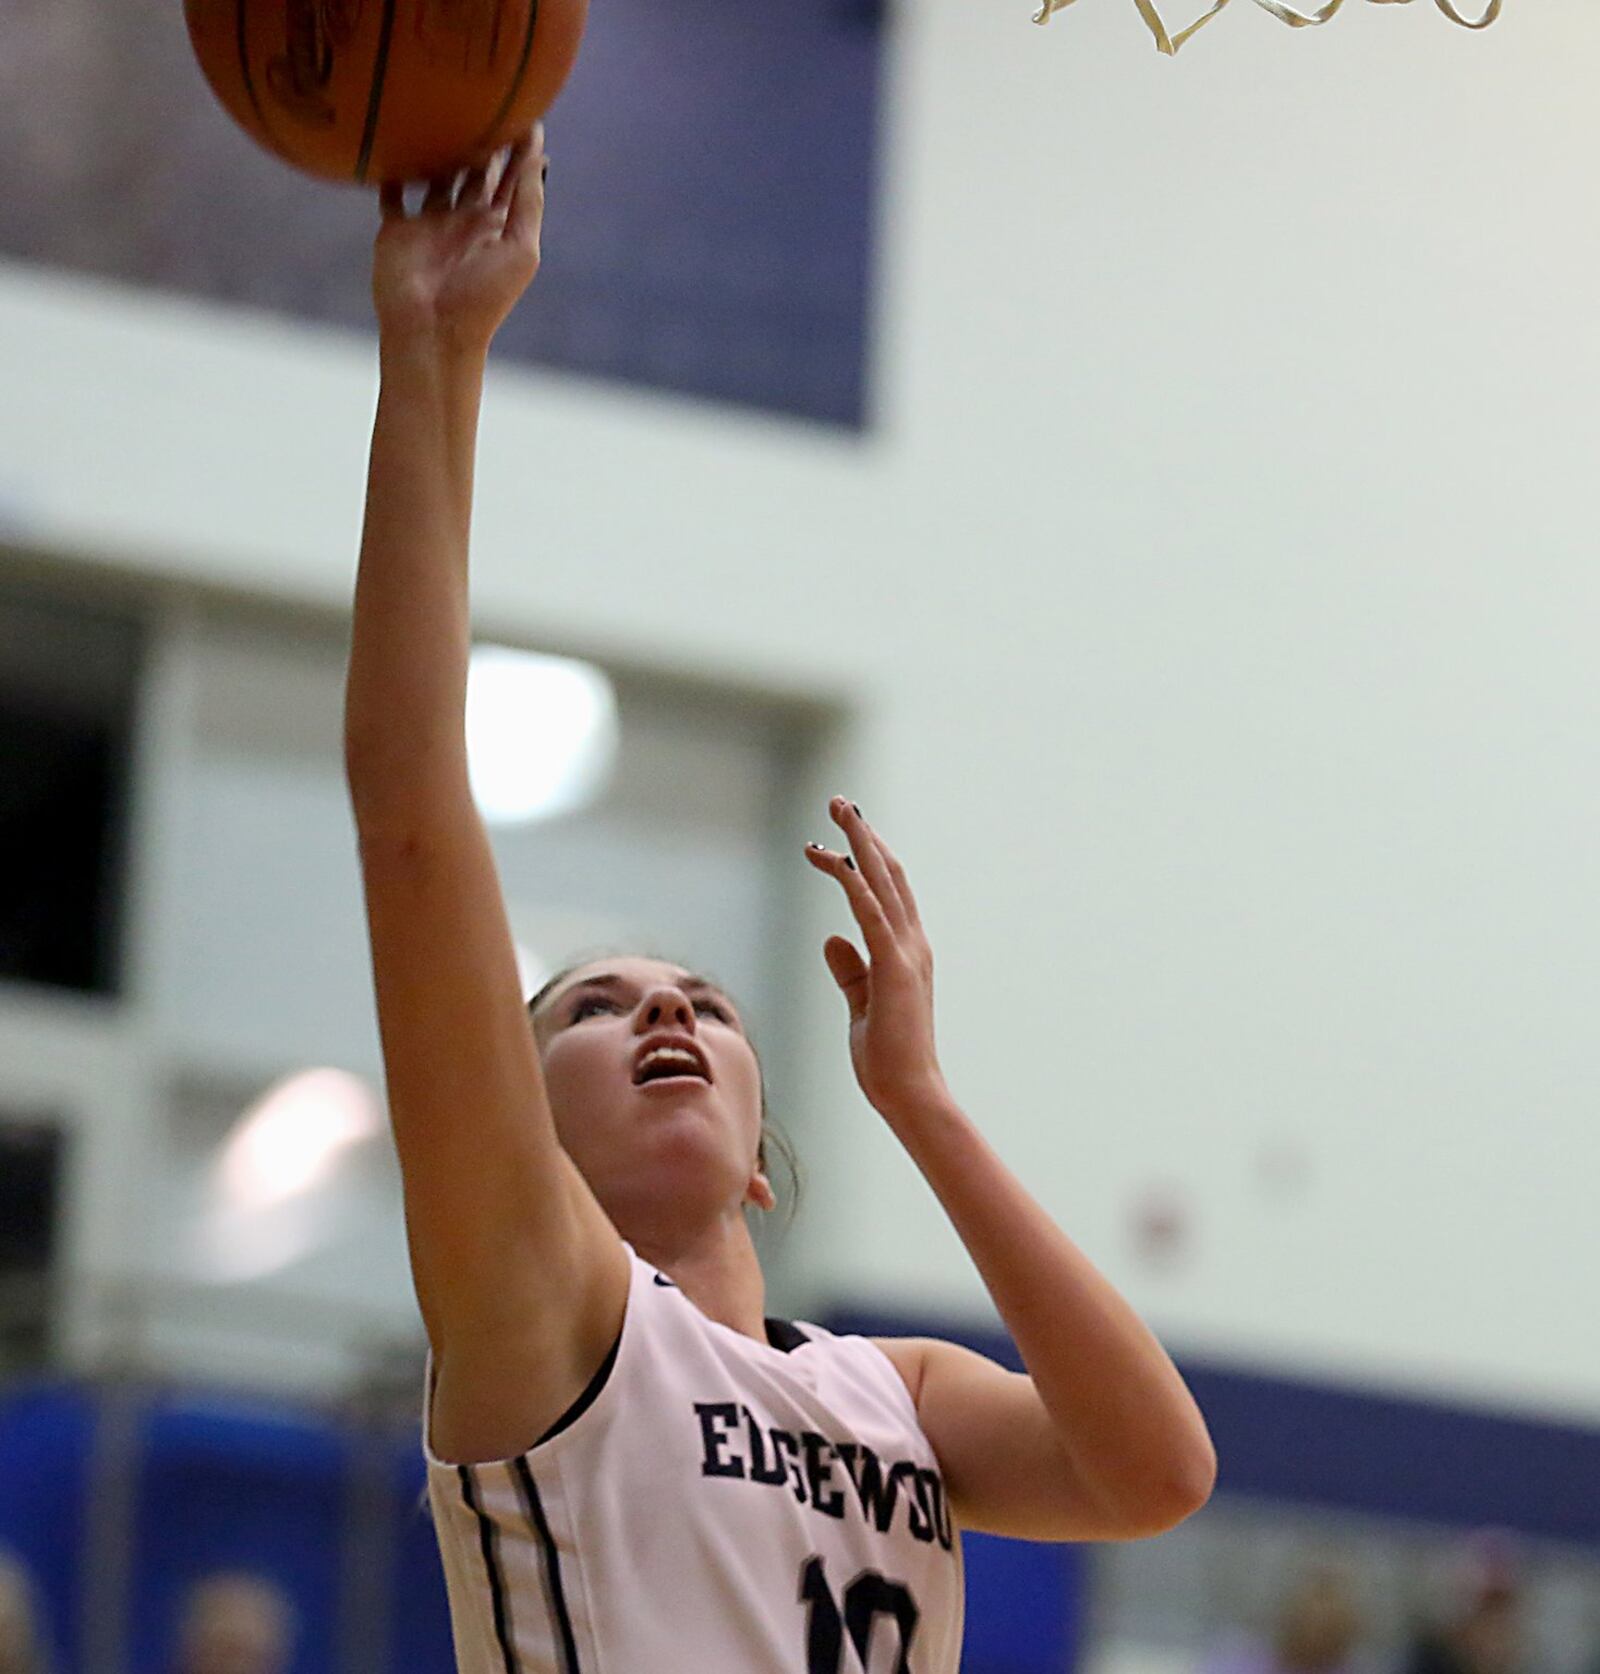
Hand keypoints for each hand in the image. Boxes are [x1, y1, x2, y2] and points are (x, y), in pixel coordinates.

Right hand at [373, 126, 546, 353]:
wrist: (432, 332)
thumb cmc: (483, 299)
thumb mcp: (520, 249)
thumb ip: (527, 202)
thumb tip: (538, 154)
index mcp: (498, 227)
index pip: (512, 178)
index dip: (520, 148)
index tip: (525, 109)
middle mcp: (466, 221)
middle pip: (475, 170)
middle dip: (481, 138)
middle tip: (484, 96)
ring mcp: (430, 224)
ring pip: (436, 175)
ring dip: (440, 147)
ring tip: (443, 107)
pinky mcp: (397, 229)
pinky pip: (393, 192)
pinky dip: (392, 169)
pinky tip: (392, 138)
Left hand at [805, 797, 948, 1120]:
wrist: (909, 1093)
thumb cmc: (886, 1057)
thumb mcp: (862, 1004)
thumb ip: (850, 970)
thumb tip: (832, 939)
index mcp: (906, 952)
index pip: (888, 892)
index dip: (867, 857)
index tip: (840, 832)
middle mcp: (912, 945)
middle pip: (888, 874)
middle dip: (863, 834)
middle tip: (839, 802)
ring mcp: (906, 954)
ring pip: (882, 882)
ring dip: (858, 842)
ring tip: (837, 810)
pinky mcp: (893, 968)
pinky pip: (871, 913)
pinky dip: (854, 882)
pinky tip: (833, 858)